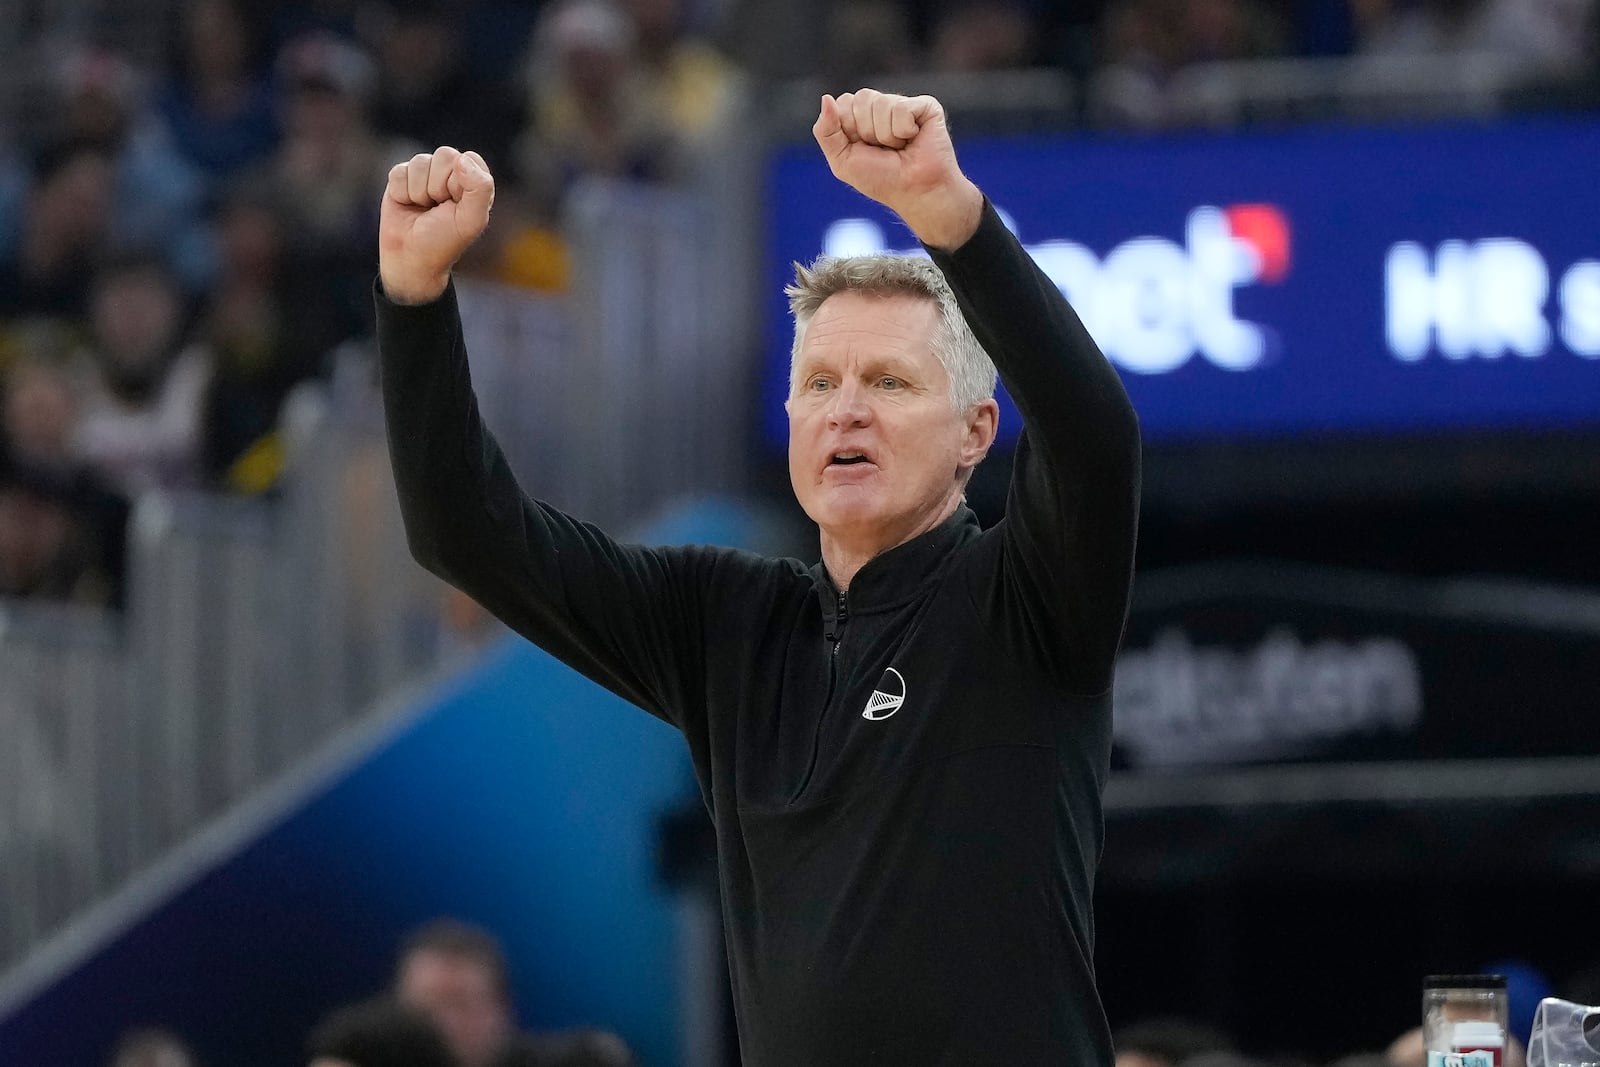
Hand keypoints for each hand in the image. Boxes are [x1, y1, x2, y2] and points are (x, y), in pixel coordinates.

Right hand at [378, 147, 494, 304]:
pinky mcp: (402, 177)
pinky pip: (399, 172)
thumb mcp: (472, 219)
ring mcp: (425, 173)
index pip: (469, 159)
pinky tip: (407, 205)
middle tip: (438, 208)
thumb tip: (461, 158)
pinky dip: (402, 192)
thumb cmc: (445, 240)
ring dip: (420, 192)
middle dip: (439, 186)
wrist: (411, 258)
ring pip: (420, 163)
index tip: (456, 204)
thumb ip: (480, 187)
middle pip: (444, 155)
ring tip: (424, 208)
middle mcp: (451, 172)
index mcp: (474, 180)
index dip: (460, 182)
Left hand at [812, 89, 981, 249]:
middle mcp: (881, 106)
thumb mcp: (842, 161)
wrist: (915, 193)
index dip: (850, 130)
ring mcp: (903, 104)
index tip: (864, 150)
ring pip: (880, 103)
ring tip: (900, 147)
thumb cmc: (881, 179)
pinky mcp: (925, 106)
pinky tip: (913, 139)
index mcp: (859, 116)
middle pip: (861, 99)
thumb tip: (826, 98)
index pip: (843, 103)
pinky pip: (901, 108)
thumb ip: (826, 131)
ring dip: (886, 135)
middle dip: (867, 132)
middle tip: (884, 150)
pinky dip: (903, 131)